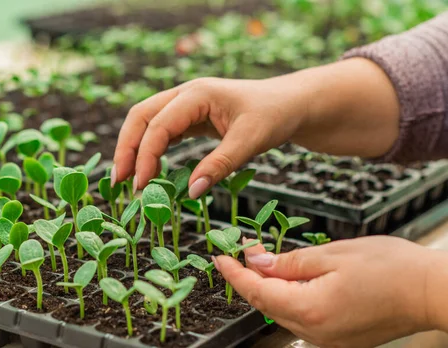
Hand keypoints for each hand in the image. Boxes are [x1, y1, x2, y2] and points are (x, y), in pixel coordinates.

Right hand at [111, 76, 308, 196]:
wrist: (290, 104)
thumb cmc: (274, 116)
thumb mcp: (250, 141)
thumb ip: (219, 165)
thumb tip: (190, 192)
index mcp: (197, 94)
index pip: (159, 124)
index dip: (145, 155)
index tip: (141, 186)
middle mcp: (185, 94)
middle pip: (141, 116)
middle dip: (126, 148)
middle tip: (120, 182)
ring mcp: (185, 104)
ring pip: (146, 122)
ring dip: (133, 148)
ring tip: (128, 180)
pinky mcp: (189, 116)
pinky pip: (160, 130)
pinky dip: (149, 149)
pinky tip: (149, 170)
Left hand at [213, 236, 442, 347]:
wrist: (431, 291)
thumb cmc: (390, 268)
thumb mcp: (332, 254)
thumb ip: (288, 262)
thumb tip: (256, 261)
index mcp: (310, 310)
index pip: (256, 291)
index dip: (234, 273)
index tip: (220, 256)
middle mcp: (315, 333)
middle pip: (266, 304)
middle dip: (249, 277)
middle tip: (242, 251)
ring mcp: (328, 340)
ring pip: (283, 311)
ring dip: (269, 287)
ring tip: (264, 260)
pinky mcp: (340, 339)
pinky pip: (303, 318)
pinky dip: (290, 297)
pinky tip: (290, 279)